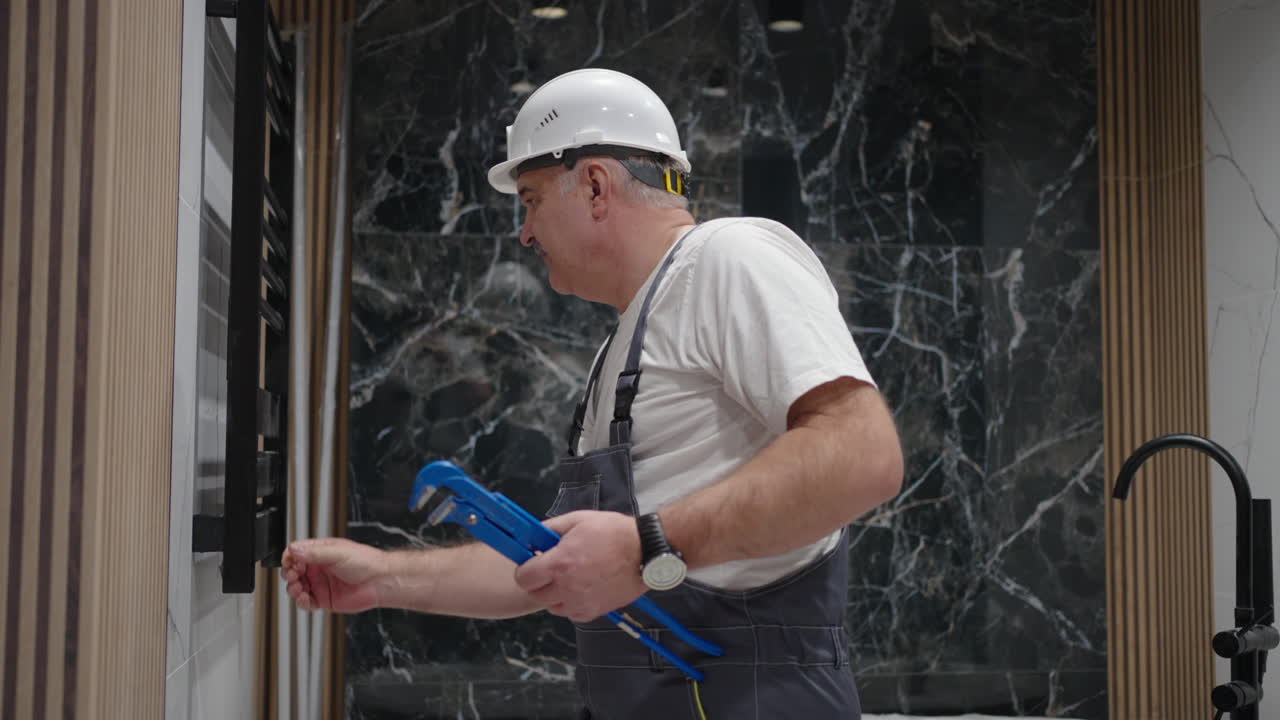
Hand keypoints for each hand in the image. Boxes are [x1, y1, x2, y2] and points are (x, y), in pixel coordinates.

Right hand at [280, 537, 388, 612]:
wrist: (380, 581)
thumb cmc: (366, 562)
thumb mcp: (338, 553)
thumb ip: (315, 552)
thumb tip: (294, 549)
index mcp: (321, 552)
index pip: (297, 553)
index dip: (289, 558)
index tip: (288, 562)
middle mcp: (319, 568)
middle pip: (294, 571)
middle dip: (289, 574)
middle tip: (293, 576)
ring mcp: (321, 584)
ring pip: (297, 587)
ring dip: (293, 588)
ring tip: (297, 588)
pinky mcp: (324, 599)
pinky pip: (307, 602)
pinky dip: (301, 602)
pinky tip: (304, 598)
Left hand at [514, 510, 646, 622]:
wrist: (644, 551)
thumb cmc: (613, 533)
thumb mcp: (578, 520)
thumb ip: (551, 528)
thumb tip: (534, 535)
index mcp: (559, 563)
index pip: (523, 578)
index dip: (526, 569)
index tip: (533, 563)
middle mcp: (566, 587)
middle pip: (535, 594)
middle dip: (539, 581)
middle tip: (551, 569)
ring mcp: (580, 603)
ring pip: (552, 606)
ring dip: (554, 594)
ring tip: (569, 578)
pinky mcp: (593, 612)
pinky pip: (571, 613)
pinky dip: (571, 604)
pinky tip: (582, 588)